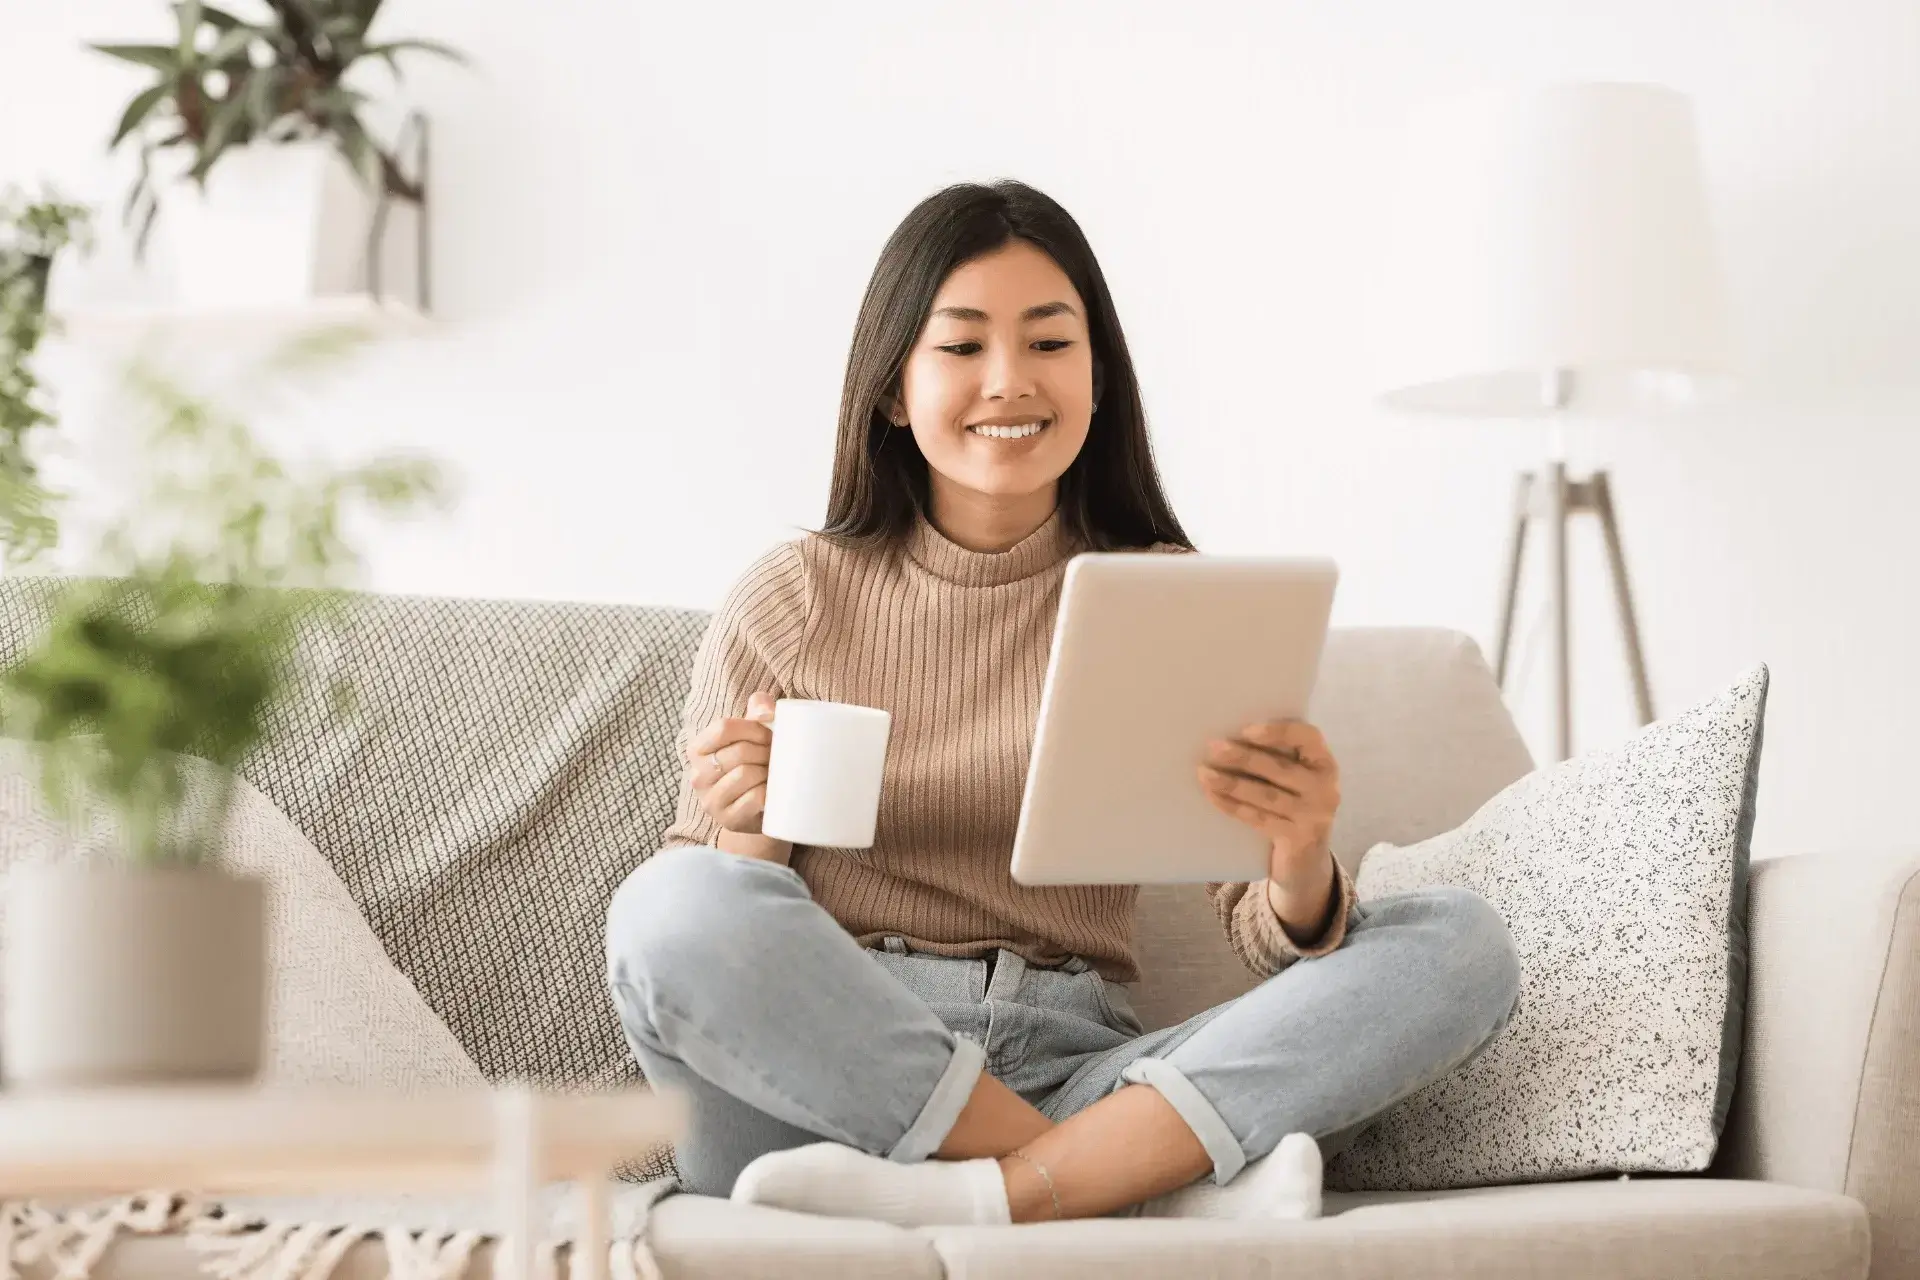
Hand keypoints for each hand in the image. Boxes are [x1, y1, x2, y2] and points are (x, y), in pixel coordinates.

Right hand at [689, 692, 777, 834]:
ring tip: (774, 773)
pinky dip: (769, 792)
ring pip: (746, 774)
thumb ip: (759, 708)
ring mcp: (711, 800)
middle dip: (767, 751)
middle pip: (739, 752)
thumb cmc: (755, 763)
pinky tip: (771, 792)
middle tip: (777, 757)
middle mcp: (697, 775)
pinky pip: (754, 798)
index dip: (754, 728)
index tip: (770, 735)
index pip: (724, 728)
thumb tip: (766, 712)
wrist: (758, 809)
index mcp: (698, 749)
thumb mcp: (753, 733)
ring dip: (769, 772)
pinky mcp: (728, 820)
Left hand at [1197, 719, 1341, 934]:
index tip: (1246, 730)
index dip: (1278, 732)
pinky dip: (1233, 806)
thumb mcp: (1298, 777)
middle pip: (1281, 768)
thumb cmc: (1294, 801)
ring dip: (1232, 783)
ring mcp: (1313, 816)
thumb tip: (1230, 738)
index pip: (1308, 737)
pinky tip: (1213, 795)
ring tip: (1204, 773)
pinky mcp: (1296, 838)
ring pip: (1267, 796)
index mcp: (1325, 763)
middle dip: (1244, 757)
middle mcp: (1325, 788)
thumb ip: (1278, 756)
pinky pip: (1259, 818)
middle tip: (1213, 747)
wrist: (1307, 854)